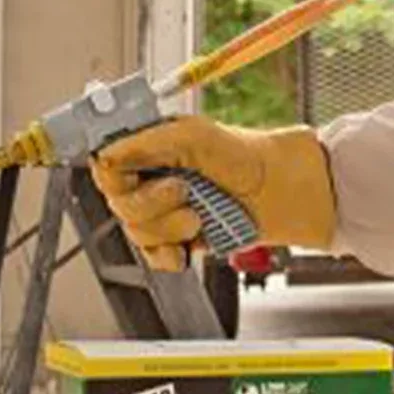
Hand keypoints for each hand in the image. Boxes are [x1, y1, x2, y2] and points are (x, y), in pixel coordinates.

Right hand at [89, 118, 337, 272]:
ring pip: (135, 232)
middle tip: (184, 194)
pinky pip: (153, 257)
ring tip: (198, 219)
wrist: (285, 194)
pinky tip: (190, 245)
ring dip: (167, 229)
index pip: (107, 163)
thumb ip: (147, 143)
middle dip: (151, 205)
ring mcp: (165, 210)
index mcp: (151, 147)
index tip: (130, 178)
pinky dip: (169, 255)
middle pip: (118, 202)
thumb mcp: (196, 136)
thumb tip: (108, 155)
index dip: (113, 173)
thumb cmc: (248, 157)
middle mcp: (153, 178)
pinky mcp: (179, 239)